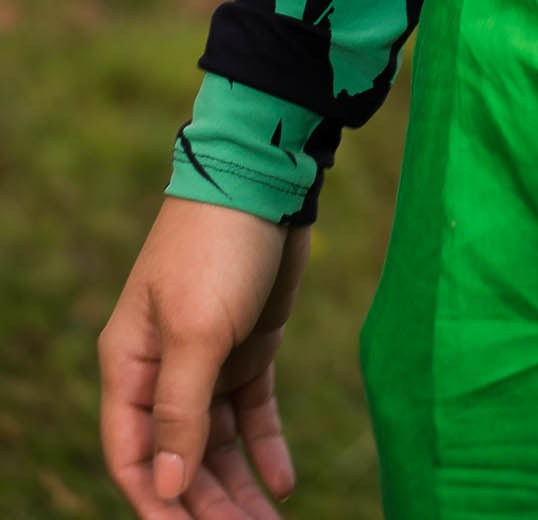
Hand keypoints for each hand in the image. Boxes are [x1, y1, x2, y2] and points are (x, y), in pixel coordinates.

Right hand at [99, 201, 310, 517]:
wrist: (266, 175)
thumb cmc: (217, 245)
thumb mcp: (195, 330)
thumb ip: (180, 411)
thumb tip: (168, 487)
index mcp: (129, 364)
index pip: (132, 455)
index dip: (157, 502)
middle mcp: (162, 369)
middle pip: (180, 459)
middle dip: (208, 505)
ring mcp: (207, 359)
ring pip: (218, 445)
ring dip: (240, 488)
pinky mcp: (250, 346)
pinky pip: (252, 413)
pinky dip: (266, 449)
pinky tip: (284, 483)